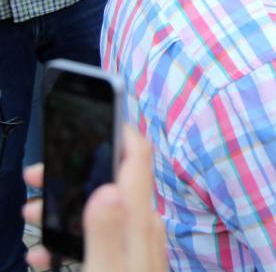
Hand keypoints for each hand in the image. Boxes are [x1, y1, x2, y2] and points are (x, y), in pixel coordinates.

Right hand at [23, 126, 166, 271]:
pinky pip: (106, 233)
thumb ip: (106, 231)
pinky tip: (51, 250)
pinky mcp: (133, 255)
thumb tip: (107, 189)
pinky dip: (79, 234)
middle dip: (75, 172)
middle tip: (39, 177)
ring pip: (105, 207)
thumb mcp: (105, 269)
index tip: (95, 116)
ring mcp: (140, 239)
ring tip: (35, 214)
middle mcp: (143, 223)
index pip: (138, 157)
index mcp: (138, 220)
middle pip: (113, 180)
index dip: (119, 129)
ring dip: (69, 205)